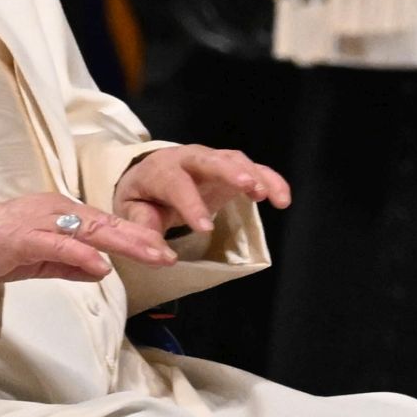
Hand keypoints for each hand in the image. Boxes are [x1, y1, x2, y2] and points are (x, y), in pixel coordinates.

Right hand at [0, 193, 177, 284]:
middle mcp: (57, 211)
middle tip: (168, 254)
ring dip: (122, 242)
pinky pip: (58, 245)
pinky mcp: (24, 238)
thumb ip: (71, 263)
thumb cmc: (0, 248)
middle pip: (105, 224)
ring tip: (151, 254)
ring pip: (89, 230)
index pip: (106, 224)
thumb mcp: (42, 258)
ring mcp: (41, 222)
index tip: (164, 251)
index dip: (136, 237)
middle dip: (140, 238)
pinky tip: (101, 263)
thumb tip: (103, 269)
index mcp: (62, 213)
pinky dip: (81, 253)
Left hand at [114, 147, 290, 234]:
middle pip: (208, 159)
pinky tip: (282, 199)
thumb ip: (145, 232)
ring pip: (233, 159)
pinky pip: (253, 169)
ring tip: (267, 195)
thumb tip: (164, 257)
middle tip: (247, 186)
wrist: (149, 177)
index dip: (190, 204)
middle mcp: (186, 159)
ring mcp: (211, 161)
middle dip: (228, 171)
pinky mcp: (230, 168)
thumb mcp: (134, 215)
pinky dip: (270, 179)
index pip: (175, 183)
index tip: (205, 228)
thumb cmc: (143, 198)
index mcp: (159, 171)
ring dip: (253, 174)